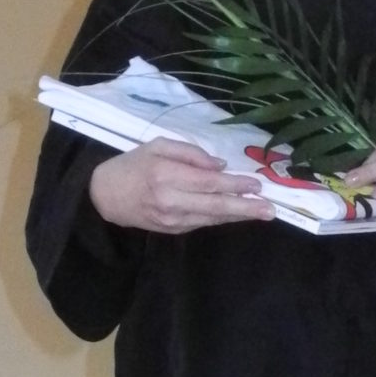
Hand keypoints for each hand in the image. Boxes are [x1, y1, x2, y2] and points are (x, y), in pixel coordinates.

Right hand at [87, 140, 273, 234]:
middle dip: (245, 208)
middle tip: (270, 209)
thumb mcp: (158, 146)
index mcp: (166, 175)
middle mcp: (171, 200)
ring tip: (262, 213)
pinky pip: (203, 222)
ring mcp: (172, 219)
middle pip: (215, 205)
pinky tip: (237, 213)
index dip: (235, 184)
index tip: (256, 184)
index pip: (208, 182)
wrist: (105, 196)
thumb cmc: (133, 165)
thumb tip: (220, 165)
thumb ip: (190, 153)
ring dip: (239, 216)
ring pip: (212, 218)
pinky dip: (222, 218)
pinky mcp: (173, 230)